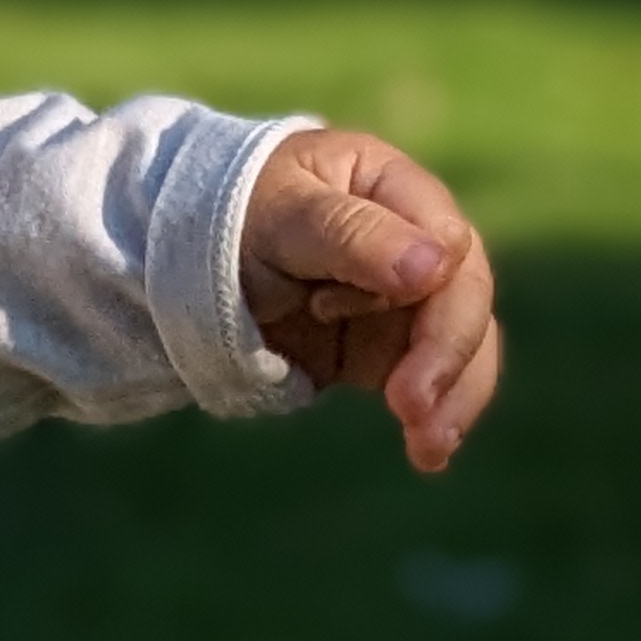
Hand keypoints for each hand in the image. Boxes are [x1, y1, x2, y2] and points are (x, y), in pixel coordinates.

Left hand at [238, 126, 500, 475]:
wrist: (179, 258)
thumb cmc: (231, 216)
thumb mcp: (281, 217)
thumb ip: (353, 235)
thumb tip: (437, 266)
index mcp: (394, 188)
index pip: (445, 238)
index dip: (432, 284)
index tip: (384, 305)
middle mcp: (413, 242)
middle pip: (462, 297)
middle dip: (447, 354)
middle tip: (414, 406)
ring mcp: (401, 299)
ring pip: (458, 346)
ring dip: (453, 397)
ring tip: (431, 448)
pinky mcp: (381, 348)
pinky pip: (425, 381)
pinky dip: (433, 415)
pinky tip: (428, 453)